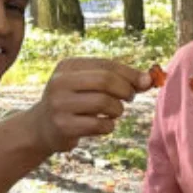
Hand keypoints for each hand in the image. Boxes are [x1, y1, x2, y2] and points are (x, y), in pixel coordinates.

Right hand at [28, 58, 148, 153]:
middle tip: (129, 98)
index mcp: (67, 66)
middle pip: (105, 80)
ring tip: (114, 112)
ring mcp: (59, 105)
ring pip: (104, 102)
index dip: (130, 73)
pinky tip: (103, 125)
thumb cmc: (75, 102)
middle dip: (126, 90)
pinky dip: (109, 125)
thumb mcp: (90, 85)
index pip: (106, 64)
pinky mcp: (63, 126)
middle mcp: (60, 82)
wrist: (42, 127)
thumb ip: (119, 79)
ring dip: (118, 109)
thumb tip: (149, 79)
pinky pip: (99, 124)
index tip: (145, 82)